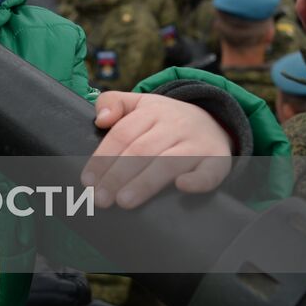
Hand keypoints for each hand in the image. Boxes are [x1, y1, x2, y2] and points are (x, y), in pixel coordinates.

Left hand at [81, 91, 233, 209]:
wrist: (213, 120)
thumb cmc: (165, 119)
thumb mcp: (139, 103)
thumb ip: (113, 103)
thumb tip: (101, 119)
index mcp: (151, 111)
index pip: (122, 134)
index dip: (103, 158)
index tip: (88, 181)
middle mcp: (175, 125)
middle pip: (141, 151)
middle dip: (117, 175)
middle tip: (101, 198)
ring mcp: (197, 143)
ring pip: (168, 163)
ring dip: (145, 183)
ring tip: (124, 202)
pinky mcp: (218, 160)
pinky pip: (210, 171)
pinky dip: (197, 180)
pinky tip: (182, 187)